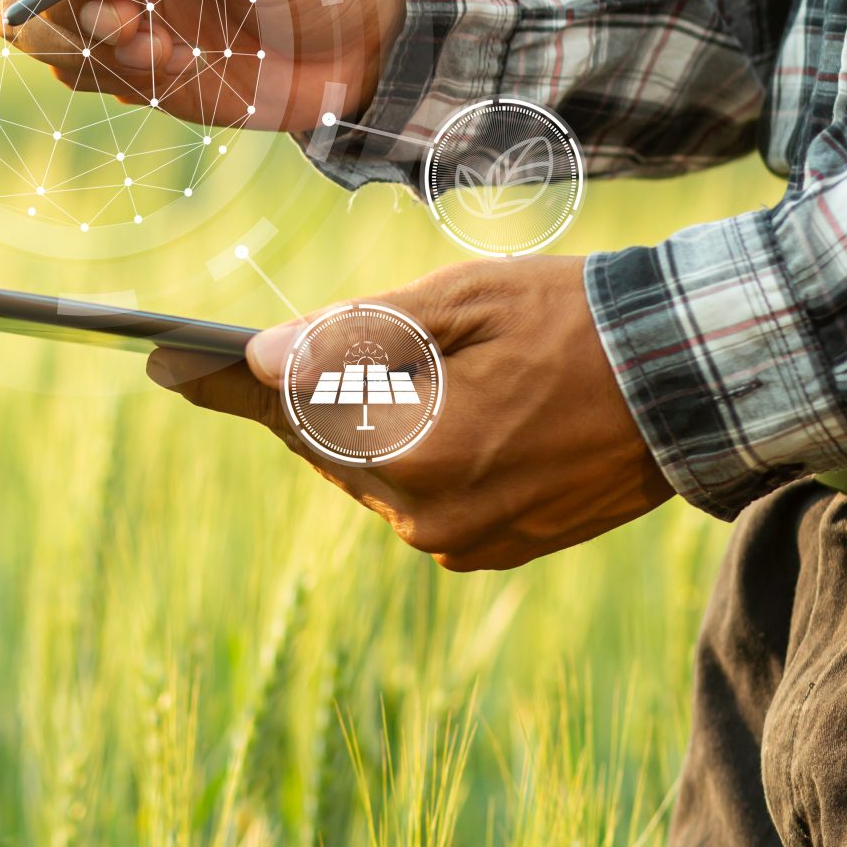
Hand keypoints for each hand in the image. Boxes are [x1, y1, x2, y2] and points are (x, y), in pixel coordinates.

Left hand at [148, 257, 672, 569]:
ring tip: (380, 362)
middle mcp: (427, 514)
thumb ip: (354, 334)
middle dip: (298, 391)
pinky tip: (431, 401)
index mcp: (416, 452)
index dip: (220, 381)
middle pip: (322, 444)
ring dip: (357, 419)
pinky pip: (413, 493)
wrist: (690, 379)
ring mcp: (460, 539)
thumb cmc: (575, 318)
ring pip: (366, 469)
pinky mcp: (491, 545)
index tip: (155, 362)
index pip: (289, 409)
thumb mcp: (459, 301)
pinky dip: (405, 448)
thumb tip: (262, 358)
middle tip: (246, 350)